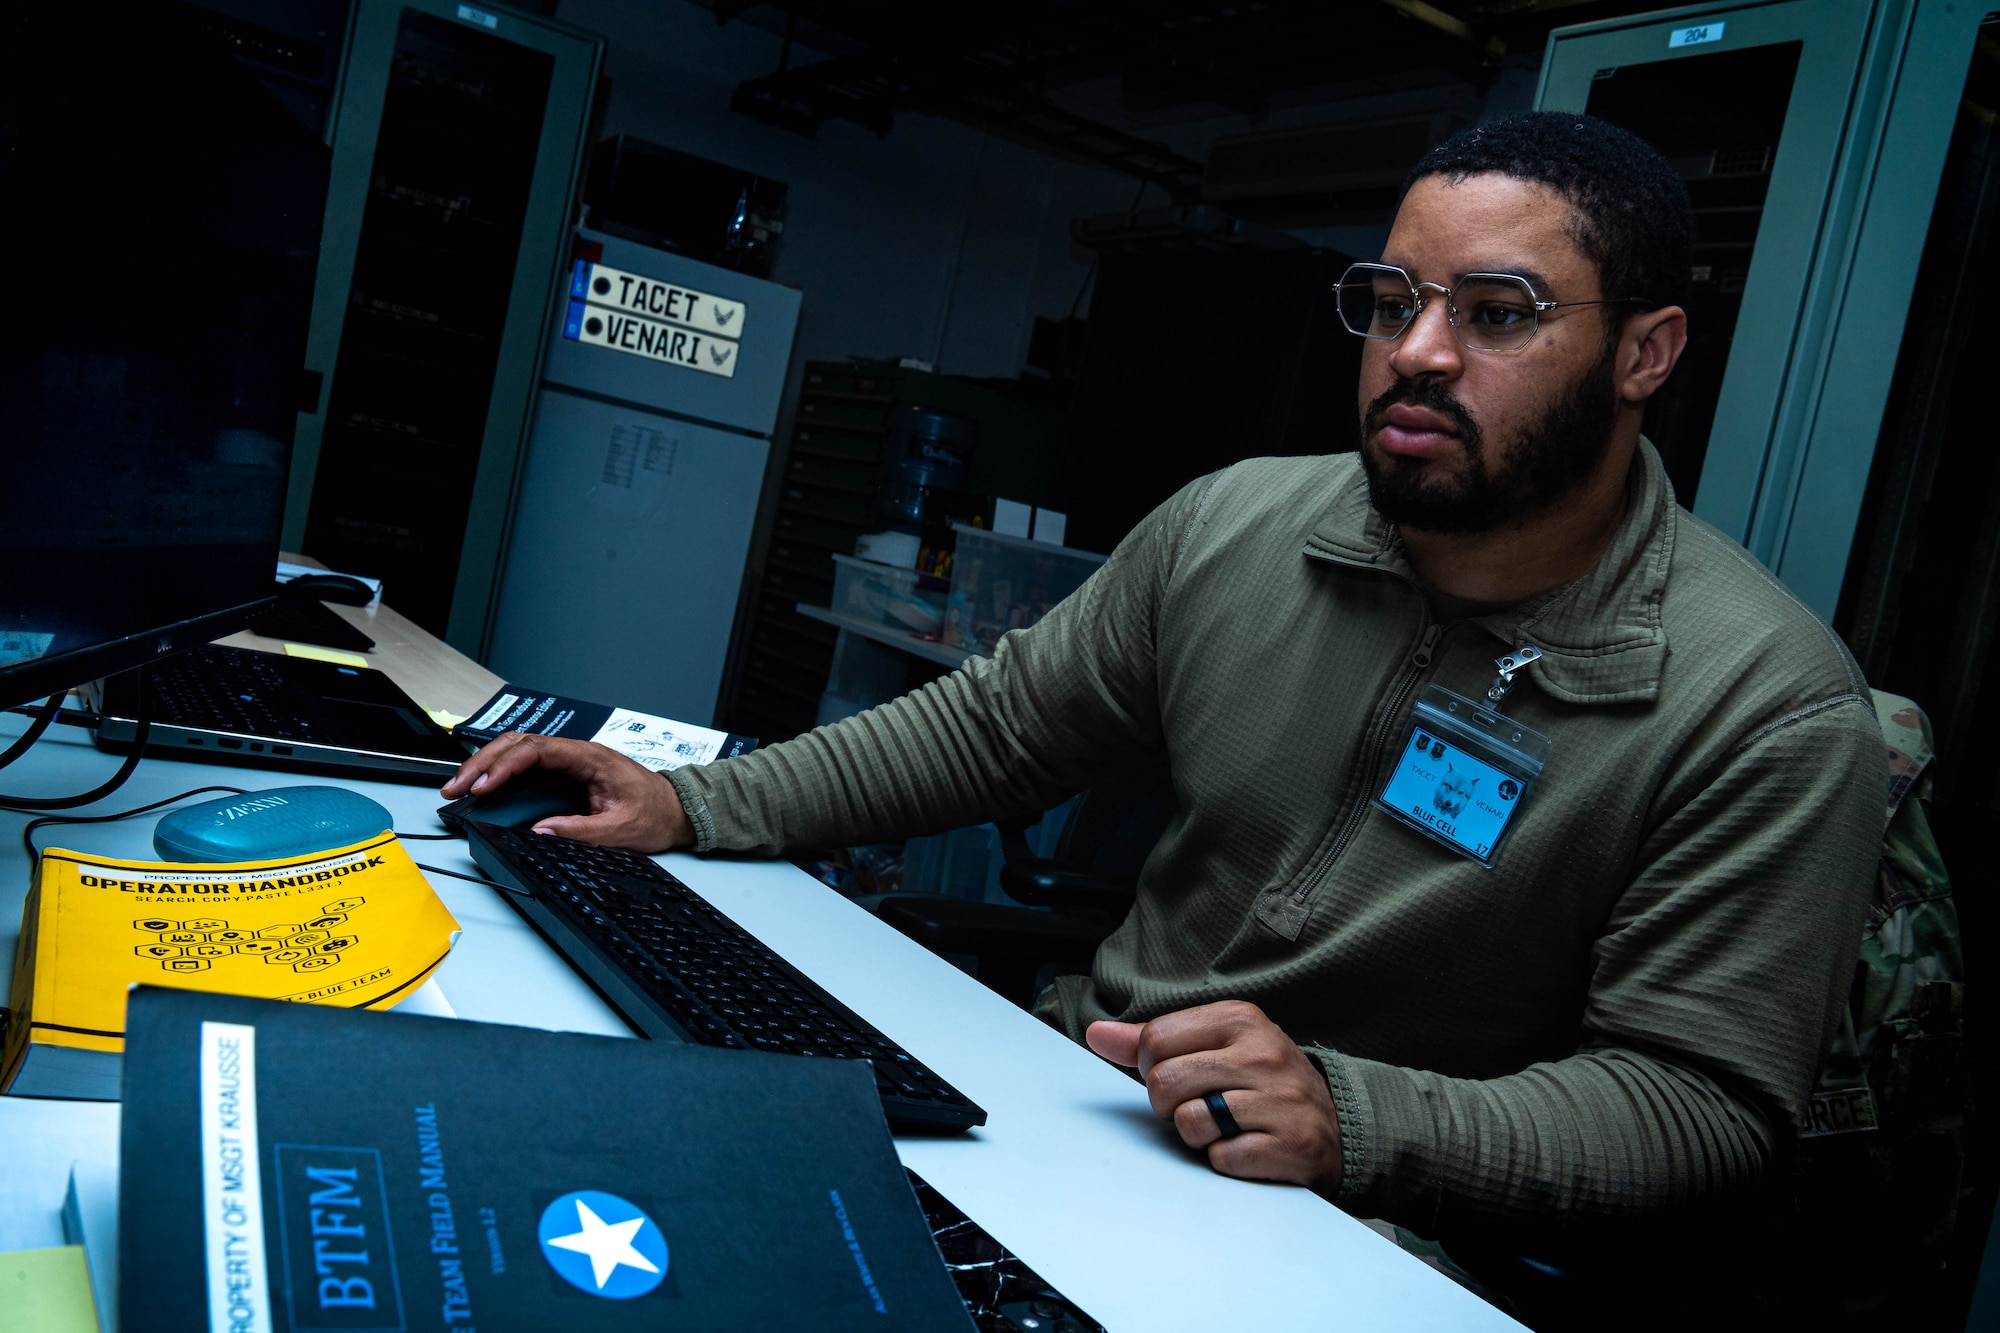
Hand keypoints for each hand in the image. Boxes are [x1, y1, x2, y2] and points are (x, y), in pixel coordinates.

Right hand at [439, 732, 692, 851]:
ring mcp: (567, 763)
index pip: (536, 751)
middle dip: (482, 764)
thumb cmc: (656, 813)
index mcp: (589, 758)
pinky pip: (525, 769)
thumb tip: (540, 833)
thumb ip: (581, 831)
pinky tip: (481, 789)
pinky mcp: (563, 776)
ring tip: (458, 788)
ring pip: (516, 753)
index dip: (505, 766)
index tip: (484, 786)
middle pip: (517, 745)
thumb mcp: (622, 830)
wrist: (676, 809)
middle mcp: (575, 755)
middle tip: (455, 788)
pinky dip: (499, 776)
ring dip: (485, 767)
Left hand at [1086, 1001, 1342, 1195]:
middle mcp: (1263, 1053)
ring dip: (1196, 1136)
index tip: (1177, 1075)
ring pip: (1189, 1123)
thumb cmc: (1261, 1082)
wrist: (1335, 1125)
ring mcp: (1280, 1100)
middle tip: (1196, 1106)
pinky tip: (1246, 1147)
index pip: (1155, 1040)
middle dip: (1167, 1106)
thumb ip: (1152, 1040)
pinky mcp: (1291, 1145)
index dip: (1152, 1067)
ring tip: (1222, 1126)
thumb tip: (1096, 1035)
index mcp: (1240, 1019)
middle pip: (1164, 1083)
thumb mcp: (1215, 1045)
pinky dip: (1225, 1160)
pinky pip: (1222, 1159)